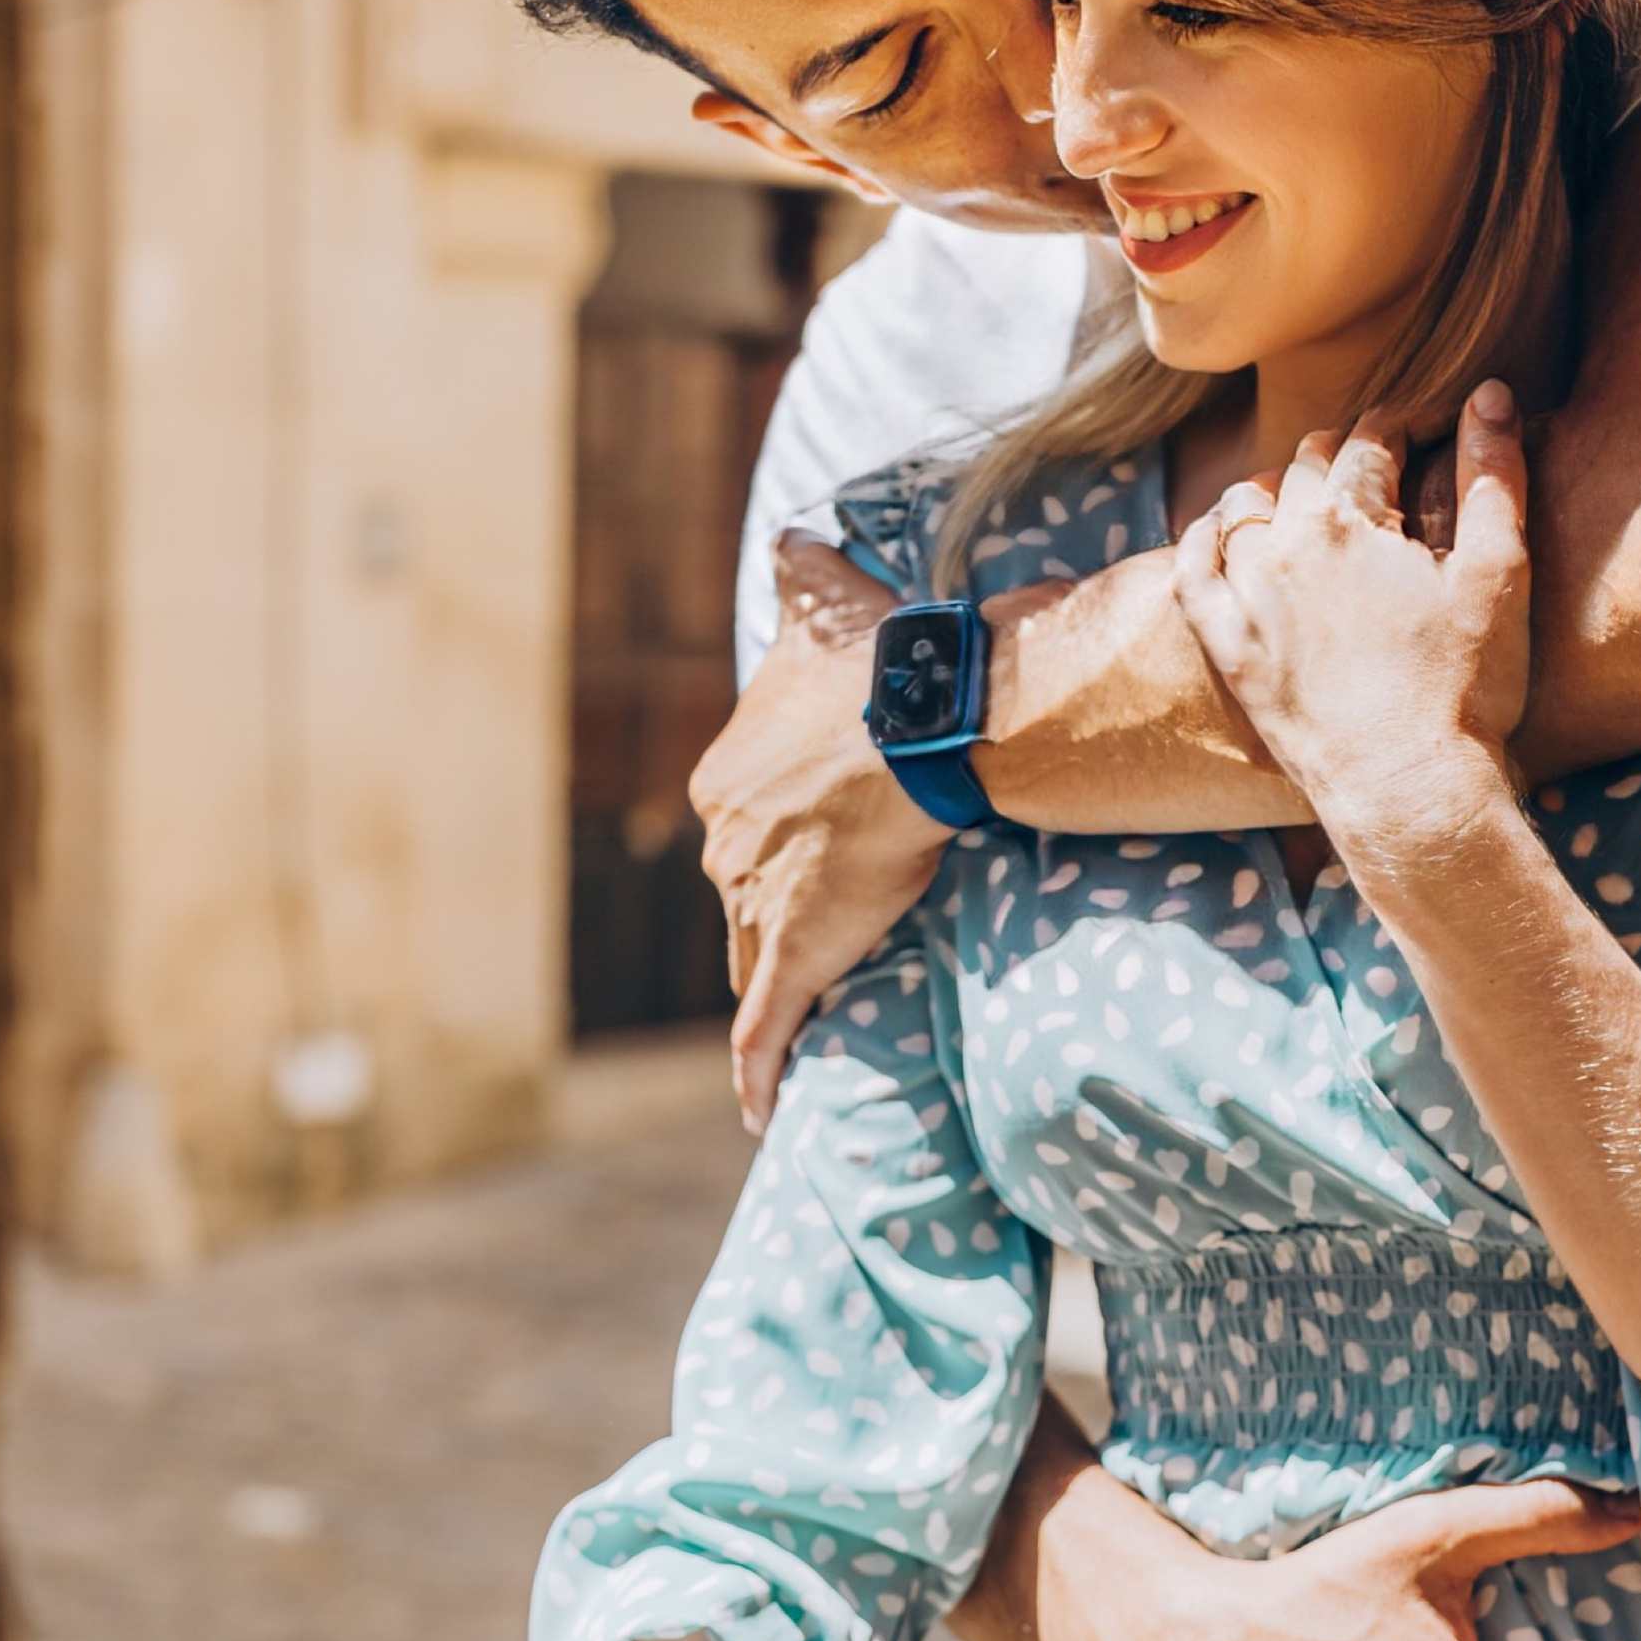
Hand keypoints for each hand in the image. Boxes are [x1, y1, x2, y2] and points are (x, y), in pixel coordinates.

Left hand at [688, 536, 945, 1130]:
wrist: (914, 727)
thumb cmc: (876, 667)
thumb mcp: (824, 602)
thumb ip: (801, 570)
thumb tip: (791, 531)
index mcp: (728, 779)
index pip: (744, 824)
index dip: (777, 840)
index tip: (811, 851)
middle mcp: (726, 842)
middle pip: (744, 892)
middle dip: (771, 911)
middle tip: (816, 928)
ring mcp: (754, 902)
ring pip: (751, 958)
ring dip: (767, 988)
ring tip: (789, 1017)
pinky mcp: (793, 952)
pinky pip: (764, 1026)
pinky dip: (756, 1070)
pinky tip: (754, 1109)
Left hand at [1173, 386, 1531, 867]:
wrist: (1406, 790)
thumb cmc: (1465, 688)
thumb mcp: (1498, 573)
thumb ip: (1493, 475)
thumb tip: (1491, 392)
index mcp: (1348, 518)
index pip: (1372, 439)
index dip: (1406, 423)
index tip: (1427, 428)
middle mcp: (1283, 546)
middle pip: (1305, 464)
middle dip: (1344, 453)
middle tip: (1376, 465)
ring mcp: (1246, 598)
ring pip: (1242, 509)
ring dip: (1273, 487)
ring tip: (1302, 493)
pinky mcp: (1227, 650)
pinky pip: (1191, 572)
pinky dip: (1201, 539)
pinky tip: (1216, 532)